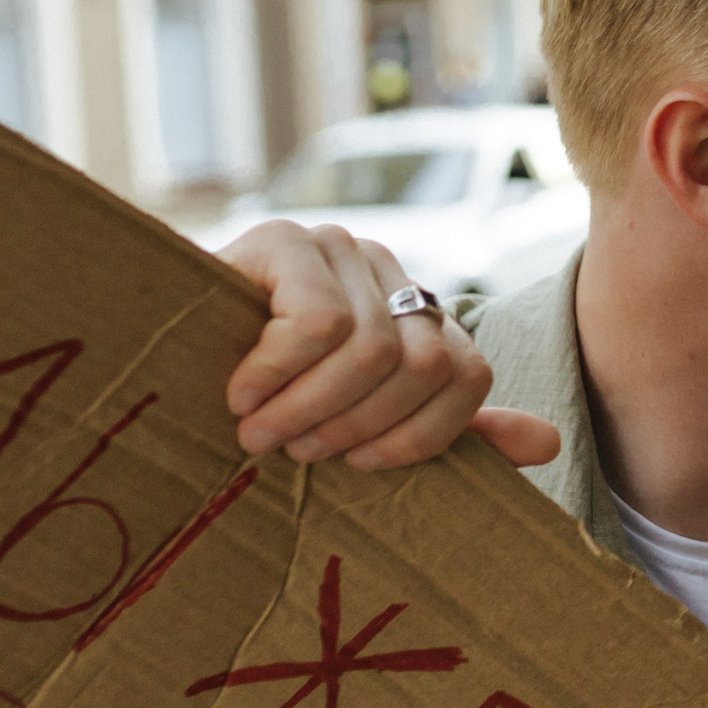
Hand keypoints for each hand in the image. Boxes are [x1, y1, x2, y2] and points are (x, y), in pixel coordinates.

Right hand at [217, 221, 561, 470]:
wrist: (160, 353)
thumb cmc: (268, 399)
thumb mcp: (361, 421)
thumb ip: (447, 428)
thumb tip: (547, 442)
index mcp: (418, 310)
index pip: (468, 374)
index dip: (421, 435)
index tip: (358, 465)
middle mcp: (388, 269)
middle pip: (423, 367)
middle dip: (357, 428)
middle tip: (298, 452)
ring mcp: (337, 249)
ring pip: (372, 351)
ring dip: (309, 410)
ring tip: (262, 432)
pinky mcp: (281, 241)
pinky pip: (314, 323)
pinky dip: (276, 374)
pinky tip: (241, 394)